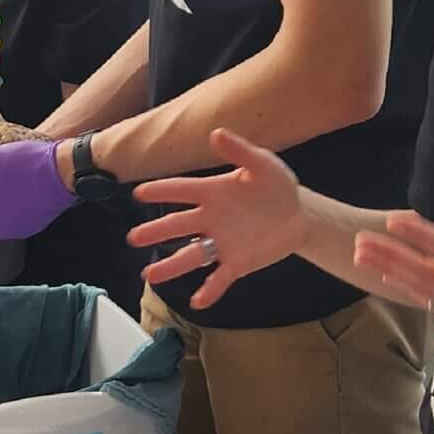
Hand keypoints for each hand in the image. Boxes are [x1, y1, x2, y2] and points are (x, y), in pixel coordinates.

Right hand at [129, 129, 311, 309]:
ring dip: (170, 266)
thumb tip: (216, 133)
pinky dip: (209, 289)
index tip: (139, 193)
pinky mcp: (237, 262)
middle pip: (178, 225)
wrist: (299, 214)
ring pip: (190, 255)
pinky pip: (219, 278)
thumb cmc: (277, 186)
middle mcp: (210, 218)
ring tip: (149, 276)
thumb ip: (240, 151)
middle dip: (156, 232)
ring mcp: (221, 242)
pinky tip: (197, 301)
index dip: (161, 191)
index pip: (181, 191)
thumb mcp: (262, 163)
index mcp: (213, 192)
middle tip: (134, 238)